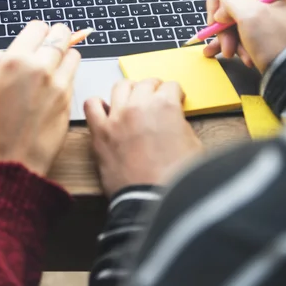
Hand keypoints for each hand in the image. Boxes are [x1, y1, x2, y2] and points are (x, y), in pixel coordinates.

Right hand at [0, 21, 80, 175]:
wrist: (11, 163)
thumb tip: (6, 54)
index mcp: (15, 61)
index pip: (38, 27)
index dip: (37, 32)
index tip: (36, 38)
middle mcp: (40, 67)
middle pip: (61, 35)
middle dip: (56, 37)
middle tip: (51, 45)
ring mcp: (59, 83)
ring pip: (73, 53)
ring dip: (65, 55)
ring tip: (54, 67)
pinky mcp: (70, 98)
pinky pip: (74, 75)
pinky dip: (68, 75)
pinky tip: (55, 85)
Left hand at [84, 79, 202, 196]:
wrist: (153, 202)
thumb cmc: (175, 179)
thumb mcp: (194, 145)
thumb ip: (181, 124)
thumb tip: (174, 120)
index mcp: (166, 105)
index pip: (171, 86)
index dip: (175, 94)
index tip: (174, 100)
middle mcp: (139, 105)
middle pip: (146, 83)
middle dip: (154, 89)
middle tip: (156, 99)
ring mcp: (117, 117)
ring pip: (120, 86)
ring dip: (129, 90)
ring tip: (133, 100)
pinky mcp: (100, 132)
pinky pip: (91, 105)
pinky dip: (98, 104)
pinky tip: (106, 112)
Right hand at [203, 0, 285, 72]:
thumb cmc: (276, 42)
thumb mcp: (250, 15)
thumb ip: (229, 1)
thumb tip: (221, 11)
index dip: (216, 3)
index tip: (213, 24)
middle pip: (230, 4)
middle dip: (224, 27)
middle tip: (226, 45)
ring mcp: (267, 12)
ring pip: (234, 20)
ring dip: (229, 38)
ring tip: (232, 53)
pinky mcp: (265, 28)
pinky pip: (242, 30)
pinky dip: (235, 43)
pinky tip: (233, 54)